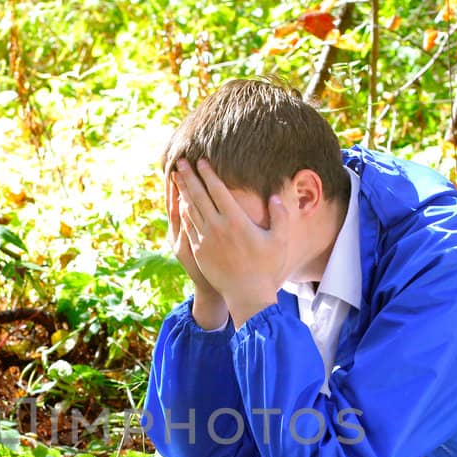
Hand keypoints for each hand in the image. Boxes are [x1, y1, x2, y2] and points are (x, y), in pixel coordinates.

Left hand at [173, 158, 306, 325]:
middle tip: (179, 162)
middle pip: (199, 196)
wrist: (247, 295)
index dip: (208, 174)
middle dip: (189, 177)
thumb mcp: (280, 240)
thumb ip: (281, 215)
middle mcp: (217, 227)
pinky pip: (188, 226)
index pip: (218, 190)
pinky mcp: (198, 251)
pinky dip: (183, 212)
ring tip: (176, 178)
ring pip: (190, 209)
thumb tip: (274, 196)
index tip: (201, 161)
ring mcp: (205, 239)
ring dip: (182, 192)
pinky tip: (181, 204)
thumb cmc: (267, 267)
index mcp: (236, 221)